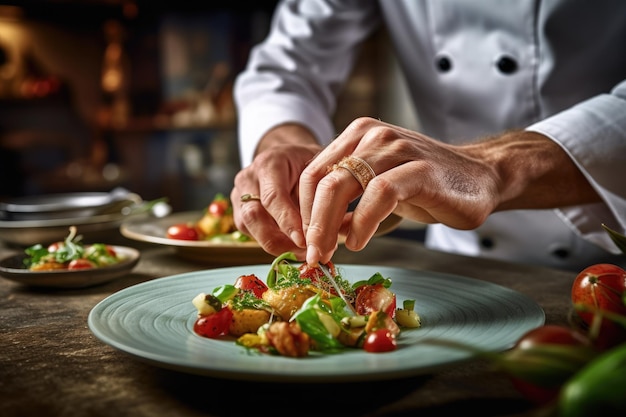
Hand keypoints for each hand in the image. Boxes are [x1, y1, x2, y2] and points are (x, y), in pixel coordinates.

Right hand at [231, 124, 321, 258]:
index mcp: (269, 164)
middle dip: (279, 240)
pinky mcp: (240, 212)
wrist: (289, 157)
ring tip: (302, 253)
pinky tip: (293, 248)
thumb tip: (338, 230)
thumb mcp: (319, 170)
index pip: (272, 197)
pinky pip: (252, 234)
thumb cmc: (307, 163)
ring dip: (276, 246)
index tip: (305, 241)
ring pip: (249, 228)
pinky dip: (273, 244)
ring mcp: (240, 196)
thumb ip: (323, 195)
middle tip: (305, 252)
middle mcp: (248, 179)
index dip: (287, 222)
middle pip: (253, 216)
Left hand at [299, 117, 597, 265]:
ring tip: (328, 253)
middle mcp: (372, 136)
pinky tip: (358, 242)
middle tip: (312, 255)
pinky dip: (362, 222)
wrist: (482, 176)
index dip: (302, 212)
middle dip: (310, 224)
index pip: (313, 174)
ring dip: (328, 226)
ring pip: (342, 185)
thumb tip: (320, 235)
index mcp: (357, 136)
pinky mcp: (419, 169)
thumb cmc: (427, 184)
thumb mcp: (378, 189)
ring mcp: (396, 149)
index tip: (305, 243)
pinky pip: (379, 194)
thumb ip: (349, 205)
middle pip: (322, 181)